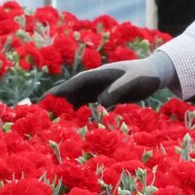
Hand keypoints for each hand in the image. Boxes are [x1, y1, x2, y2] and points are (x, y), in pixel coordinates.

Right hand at [46, 56, 169, 108]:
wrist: (153, 73)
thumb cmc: (144, 76)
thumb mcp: (133, 82)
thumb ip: (117, 90)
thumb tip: (101, 102)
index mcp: (101, 74)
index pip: (78, 82)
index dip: (63, 90)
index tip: (50, 98)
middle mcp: (96, 80)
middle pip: (73, 90)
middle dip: (57, 99)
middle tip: (41, 110)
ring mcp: (98, 88)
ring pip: (77, 97)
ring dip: (65, 106)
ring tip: (50, 118)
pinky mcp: (103, 95)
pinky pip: (86, 103)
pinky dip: (77, 110)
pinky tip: (69, 121)